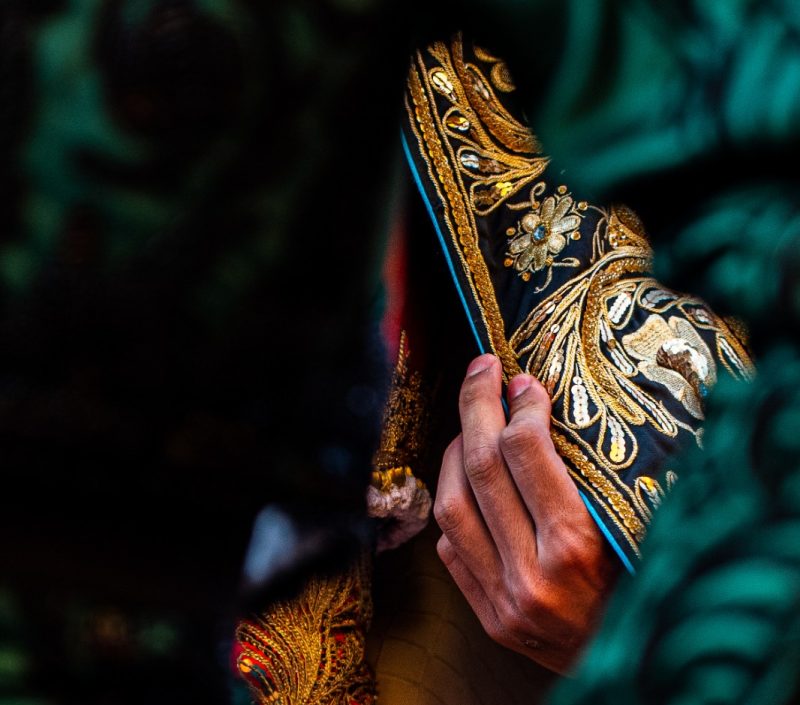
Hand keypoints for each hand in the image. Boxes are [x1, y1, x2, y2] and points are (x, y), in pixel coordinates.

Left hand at [434, 354, 619, 673]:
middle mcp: (532, 572)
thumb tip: (558, 405)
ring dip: (455, 452)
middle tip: (481, 370)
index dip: (519, 405)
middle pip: (481, 466)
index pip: (525, 451)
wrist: (633, 669)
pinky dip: (454, 504)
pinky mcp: (486, 615)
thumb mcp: (645, 532)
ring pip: (451, 503)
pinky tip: (468, 483)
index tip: (523, 380)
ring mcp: (501, 596)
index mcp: (578, 545)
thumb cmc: (648, 590)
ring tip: (469, 424)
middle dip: (476, 406)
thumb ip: (605, 478)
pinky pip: (449, 546)